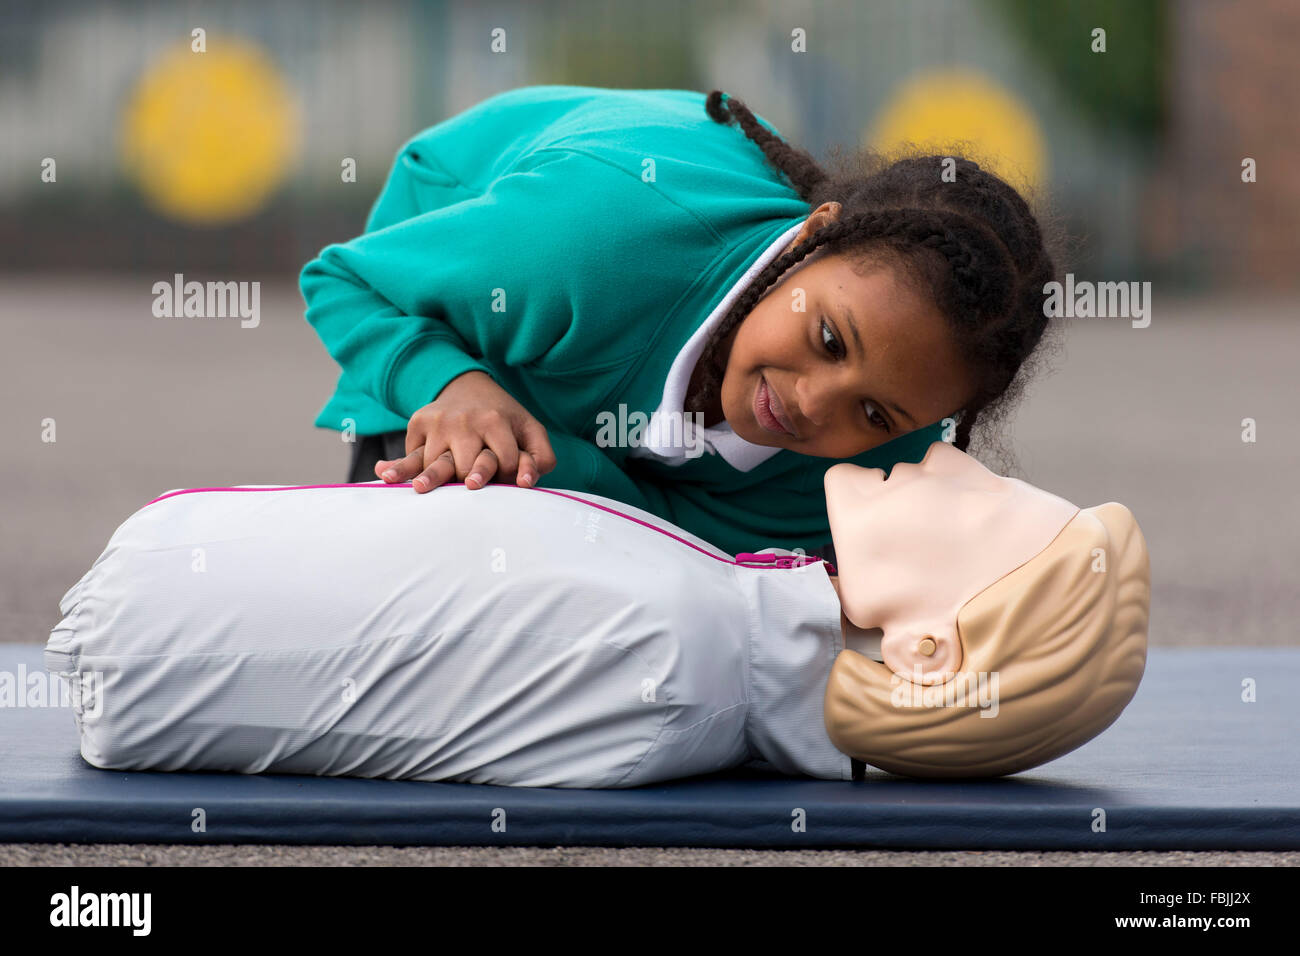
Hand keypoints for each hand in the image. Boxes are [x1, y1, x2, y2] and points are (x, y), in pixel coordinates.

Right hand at [376, 371, 557, 492]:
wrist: (467, 386)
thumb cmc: (503, 419)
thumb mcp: (529, 430)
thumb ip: (540, 458)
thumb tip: (525, 484)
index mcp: (496, 421)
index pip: (504, 461)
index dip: (510, 476)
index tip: (510, 481)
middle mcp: (464, 422)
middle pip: (467, 464)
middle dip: (471, 477)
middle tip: (471, 486)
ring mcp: (438, 424)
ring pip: (435, 461)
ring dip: (430, 477)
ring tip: (422, 489)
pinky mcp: (418, 425)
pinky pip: (409, 453)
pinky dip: (397, 466)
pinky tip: (385, 473)